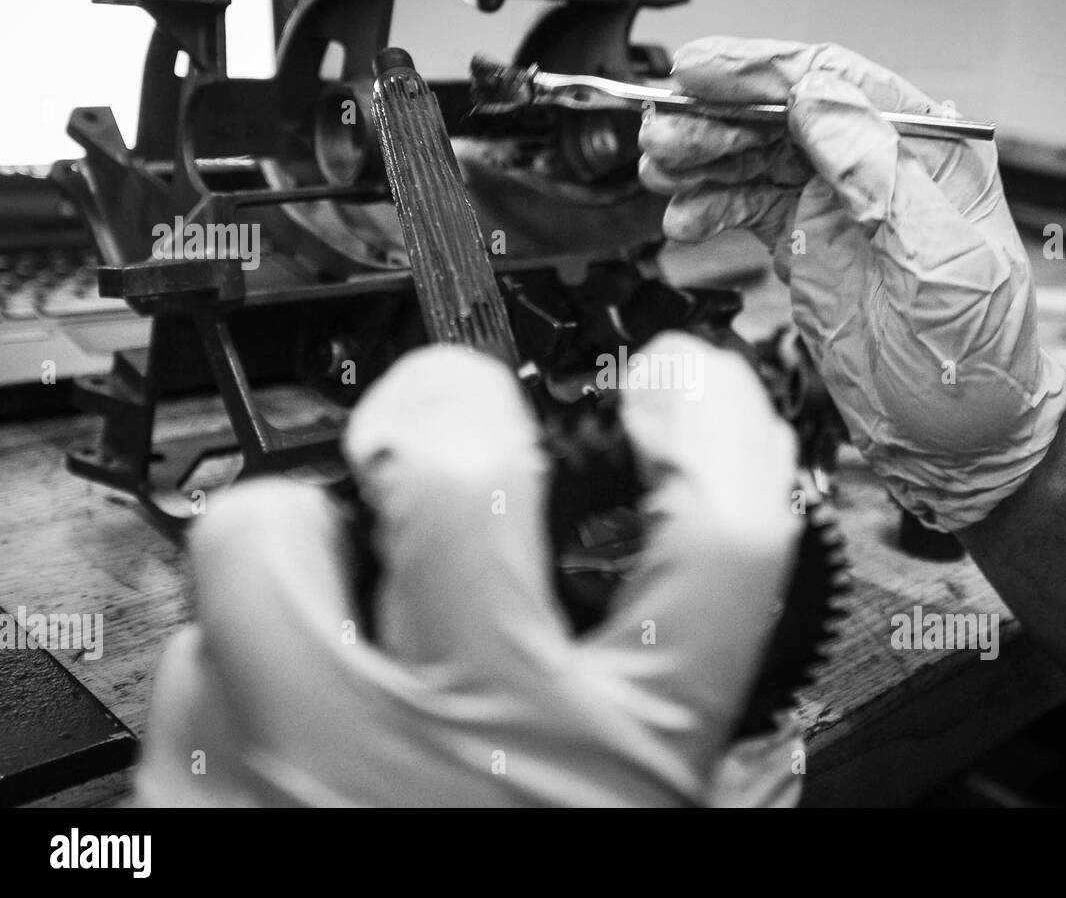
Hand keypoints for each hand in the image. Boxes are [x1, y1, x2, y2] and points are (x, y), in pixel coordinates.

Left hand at [135, 334, 802, 805]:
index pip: (713, 534)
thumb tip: (712, 664)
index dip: (712, 422)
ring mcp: (316, 762)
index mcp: (623, 757)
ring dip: (294, 529)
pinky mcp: (199, 809)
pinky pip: (189, 668)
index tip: (680, 383)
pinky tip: (268, 705)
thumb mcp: (652, 845)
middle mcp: (474, 735)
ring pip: (262, 541)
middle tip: (451, 419)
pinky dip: (228, 663)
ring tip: (326, 556)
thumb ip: (682, 754)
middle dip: (454, 410)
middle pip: (459, 477)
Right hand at [639, 37, 1065, 530]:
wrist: (960, 441)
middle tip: (661, 136)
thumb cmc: (975, 362)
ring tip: (658, 172)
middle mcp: (878, 169)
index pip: (836, 84)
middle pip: (783, 115)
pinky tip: (682, 219)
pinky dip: (709, 208)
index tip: (700, 71)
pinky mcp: (806, 246)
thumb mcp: (941, 265)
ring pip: (756, 158)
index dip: (761, 72)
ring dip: (702, 160)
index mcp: (927, 153)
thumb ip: (881, 178)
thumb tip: (819, 99)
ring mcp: (838, 206)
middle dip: (716, 120)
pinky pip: (747, 207)